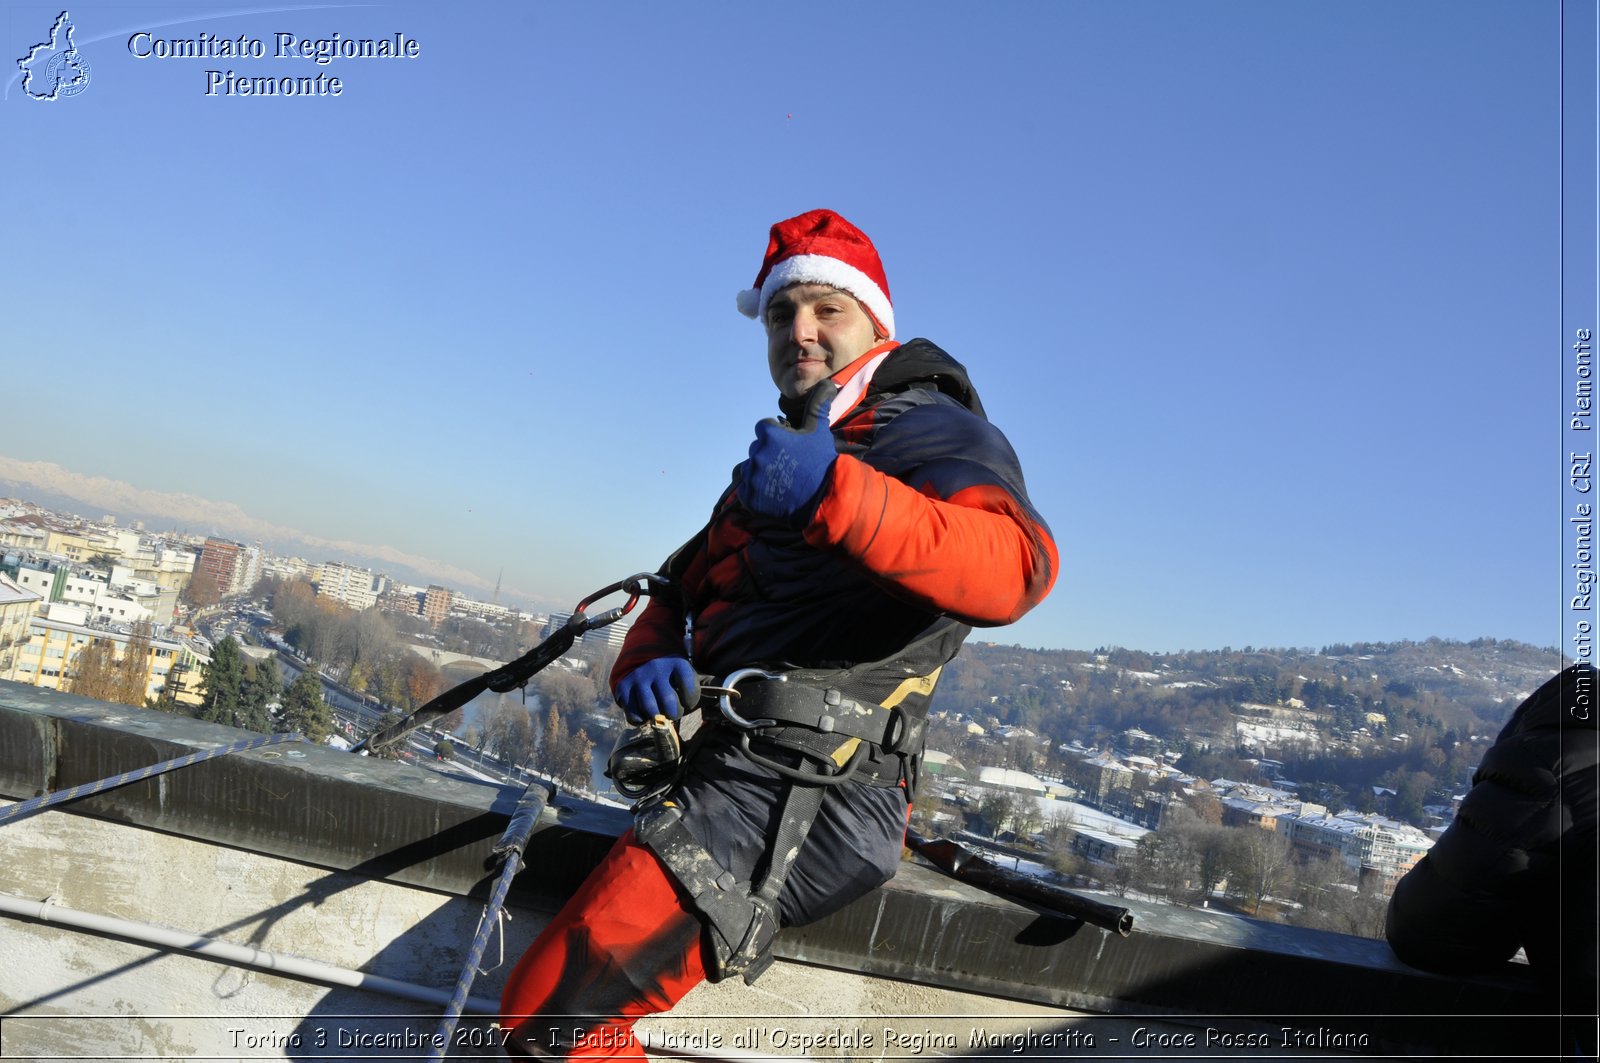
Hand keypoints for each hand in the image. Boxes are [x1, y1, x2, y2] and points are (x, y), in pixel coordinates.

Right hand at [614, 657, 699, 723]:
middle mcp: (657, 667)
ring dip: (657, 717)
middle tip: (674, 712)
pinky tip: (645, 713)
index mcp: (677, 663)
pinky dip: (640, 720)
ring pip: (650, 709)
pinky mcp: (624, 687)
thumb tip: (725, 694)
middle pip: (669, 702)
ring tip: (660, 713)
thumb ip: (706, 686)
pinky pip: (634, 714)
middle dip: (674, 713)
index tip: (688, 702)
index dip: (691, 701)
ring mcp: (639, 676)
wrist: (643, 661)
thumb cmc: (672, 676)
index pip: (689, 688)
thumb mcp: (688, 675)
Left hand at [737, 380, 838, 522]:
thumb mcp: (819, 430)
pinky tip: (775, 494)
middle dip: (770, 454)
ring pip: (752, 469)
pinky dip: (758, 493)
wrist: (823, 496)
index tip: (791, 447)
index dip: (778, 436)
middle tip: (790, 466)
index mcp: (769, 434)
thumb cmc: (821, 460)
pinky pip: (748, 491)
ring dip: (763, 473)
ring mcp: (752, 476)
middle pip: (757, 449)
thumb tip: (828, 383)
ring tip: (783, 482)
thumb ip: (817, 405)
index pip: (764, 429)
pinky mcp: (750, 497)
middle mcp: (756, 453)